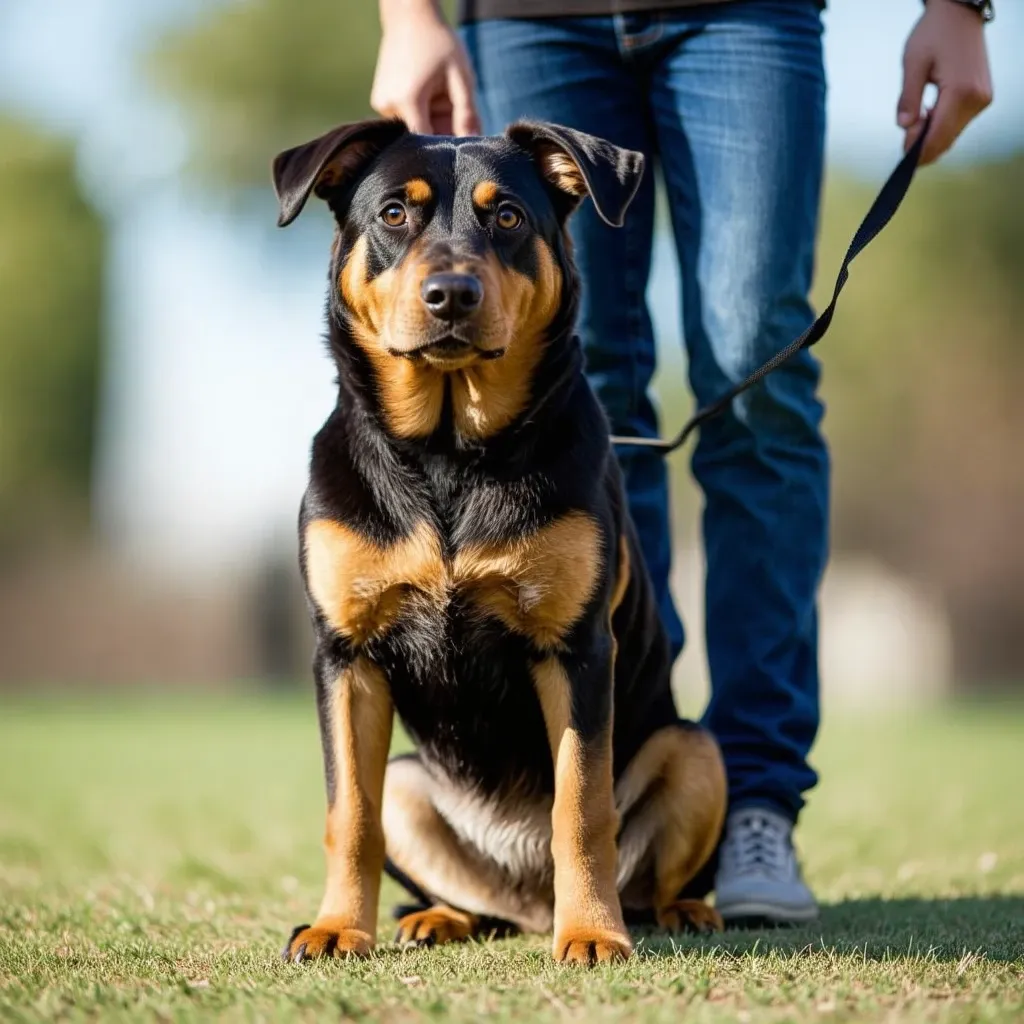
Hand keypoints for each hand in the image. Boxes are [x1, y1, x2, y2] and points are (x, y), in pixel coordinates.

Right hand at [371, 0, 480, 136]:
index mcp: (408, 101)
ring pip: (413, 129)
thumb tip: (471, 143)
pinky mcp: (380, 102)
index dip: (445, 148)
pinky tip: (428, 94)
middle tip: (456, 114)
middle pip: (419, 137)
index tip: (460, 143)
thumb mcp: (460, 77)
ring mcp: (381, 104)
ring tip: (440, 96)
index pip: (426, 143)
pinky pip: (405, 118)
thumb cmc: (439, 43)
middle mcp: (389, 107)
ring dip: (431, 122)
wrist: (409, 15)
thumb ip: (467, 113)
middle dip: (441, 132)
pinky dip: (421, 113)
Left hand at [898, 0, 992, 164]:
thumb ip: (908, 98)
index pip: (937, 136)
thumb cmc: (934, 33)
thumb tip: (904, 126)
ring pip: (953, 134)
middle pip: (946, 140)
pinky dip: (941, 126)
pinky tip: (928, 115)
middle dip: (923, 146)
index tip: (901, 156)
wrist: (959, 13)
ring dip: (932, 136)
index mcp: (961, 91)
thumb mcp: (913, 64)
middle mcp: (977, 99)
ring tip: (916, 120)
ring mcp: (982, 99)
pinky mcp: (982, 97)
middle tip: (904, 137)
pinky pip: (958, 123)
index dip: (917, 151)